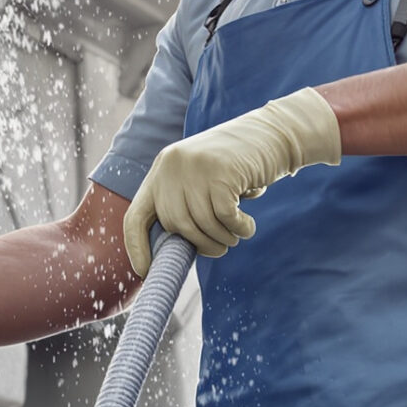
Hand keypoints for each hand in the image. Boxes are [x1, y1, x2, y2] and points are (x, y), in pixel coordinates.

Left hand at [122, 88, 341, 275]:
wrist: (271, 133)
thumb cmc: (237, 168)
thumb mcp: (201, 181)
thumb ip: (184, 206)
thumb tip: (171, 254)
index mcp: (160, 171)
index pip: (135, 217)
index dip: (136, 248)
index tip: (146, 273)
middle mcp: (171, 166)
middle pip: (175, 225)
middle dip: (200, 244)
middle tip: (222, 246)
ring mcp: (195, 166)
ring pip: (201, 224)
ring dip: (223, 239)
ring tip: (237, 233)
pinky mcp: (220, 170)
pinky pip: (224, 217)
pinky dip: (238, 229)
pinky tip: (248, 225)